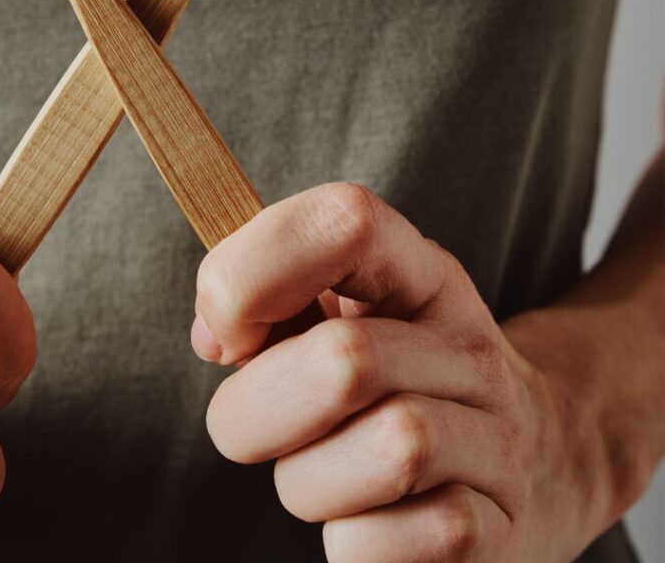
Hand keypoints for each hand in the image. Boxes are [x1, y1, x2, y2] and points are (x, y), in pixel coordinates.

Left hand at [191, 183, 600, 561]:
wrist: (536, 456)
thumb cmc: (392, 377)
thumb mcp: (342, 312)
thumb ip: (269, 301)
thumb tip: (215, 334)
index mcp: (416, 273)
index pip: (346, 221)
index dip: (255, 269)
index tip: (224, 332)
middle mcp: (467, 346)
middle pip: (345, 359)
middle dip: (257, 409)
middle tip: (253, 425)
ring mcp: (498, 438)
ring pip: (388, 452)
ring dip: (308, 482)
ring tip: (319, 475)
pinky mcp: (501, 529)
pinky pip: (395, 547)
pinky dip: (352, 544)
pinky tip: (364, 521)